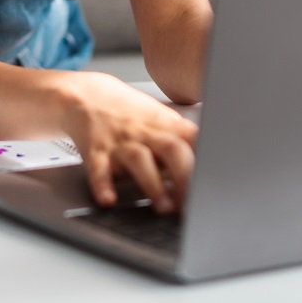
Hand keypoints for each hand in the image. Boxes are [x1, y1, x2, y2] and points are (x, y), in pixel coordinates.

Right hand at [57, 72, 197, 213]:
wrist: (86, 95)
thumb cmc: (129, 113)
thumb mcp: (159, 119)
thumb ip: (181, 141)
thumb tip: (208, 168)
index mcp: (165, 124)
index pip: (195, 140)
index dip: (208, 161)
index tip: (215, 183)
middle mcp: (145, 132)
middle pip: (172, 149)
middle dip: (185, 177)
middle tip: (192, 203)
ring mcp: (120, 141)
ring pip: (140, 160)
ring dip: (154, 185)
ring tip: (164, 207)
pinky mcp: (96, 150)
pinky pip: (99, 169)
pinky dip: (103, 185)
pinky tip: (108, 200)